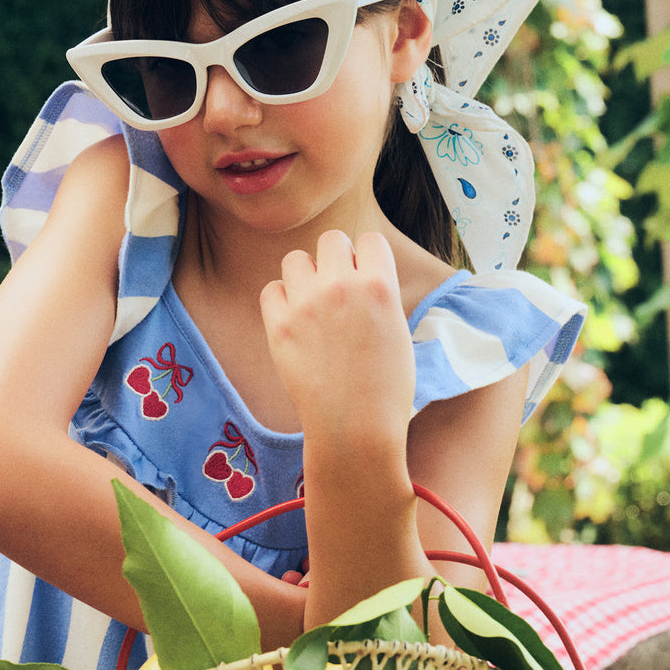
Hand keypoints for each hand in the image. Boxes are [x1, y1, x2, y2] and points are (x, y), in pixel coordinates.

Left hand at [259, 230, 415, 448]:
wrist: (356, 429)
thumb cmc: (386, 389)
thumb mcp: (398, 331)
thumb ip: (379, 295)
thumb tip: (362, 273)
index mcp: (380, 286)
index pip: (370, 240)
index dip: (367, 258)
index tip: (364, 279)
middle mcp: (341, 287)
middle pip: (331, 240)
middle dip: (335, 260)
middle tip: (338, 291)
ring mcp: (306, 305)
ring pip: (295, 260)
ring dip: (305, 276)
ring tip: (313, 305)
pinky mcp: (279, 327)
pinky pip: (270, 290)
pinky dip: (280, 301)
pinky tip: (294, 321)